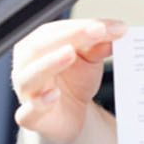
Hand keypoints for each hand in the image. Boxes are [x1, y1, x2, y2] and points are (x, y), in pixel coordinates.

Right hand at [11, 18, 126, 142]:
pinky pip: (29, 111)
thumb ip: (99, 45)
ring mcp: (26, 91)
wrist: (72, 115)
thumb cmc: (74, 81)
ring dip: (50, 63)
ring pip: (30, 76)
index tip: (111, 26)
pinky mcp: (30, 117)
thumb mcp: (90, 59)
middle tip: (97, 31)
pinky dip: (39, 103)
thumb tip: (117, 30)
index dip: (83, 26)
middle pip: (41, 47)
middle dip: (70, 37)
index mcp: (38, 43)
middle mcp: (27, 65)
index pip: (58, 30)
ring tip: (70, 53)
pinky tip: (53, 95)